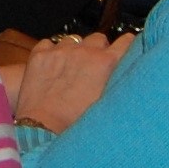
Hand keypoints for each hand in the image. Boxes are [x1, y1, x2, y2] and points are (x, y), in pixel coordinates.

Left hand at [3, 32, 133, 135]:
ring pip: (73, 40)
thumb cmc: (79, 124)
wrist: (44, 128)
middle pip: (99, 38)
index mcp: (107, 63)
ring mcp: (61, 50)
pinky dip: (51, 52)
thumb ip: (119, 84)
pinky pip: (49, 43)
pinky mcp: (40, 54)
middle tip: (94, 68)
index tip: (125, 48)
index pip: (126, 40)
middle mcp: (86, 51)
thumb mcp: (110, 103)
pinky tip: (51, 68)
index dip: (127, 45)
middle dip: (98, 50)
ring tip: (70, 70)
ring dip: (74, 50)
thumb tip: (128, 76)